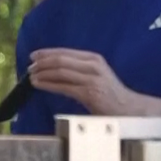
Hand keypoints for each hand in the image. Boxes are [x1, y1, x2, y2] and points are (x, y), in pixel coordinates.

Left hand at [28, 48, 144, 115]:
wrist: (130, 109)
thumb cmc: (110, 93)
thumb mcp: (96, 75)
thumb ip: (79, 68)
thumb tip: (53, 66)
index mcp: (94, 58)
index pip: (65, 52)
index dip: (46, 52)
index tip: (33, 55)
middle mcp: (93, 65)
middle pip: (60, 60)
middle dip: (42, 62)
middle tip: (30, 66)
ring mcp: (92, 79)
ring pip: (60, 71)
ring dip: (42, 73)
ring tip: (31, 76)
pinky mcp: (89, 93)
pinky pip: (63, 86)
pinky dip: (48, 84)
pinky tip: (39, 84)